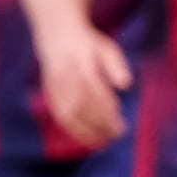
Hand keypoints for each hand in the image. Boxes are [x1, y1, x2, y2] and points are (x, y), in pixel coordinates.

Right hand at [38, 18, 130, 150]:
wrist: (56, 34)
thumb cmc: (88, 44)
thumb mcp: (107, 48)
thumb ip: (116, 66)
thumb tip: (126, 85)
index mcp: (82, 66)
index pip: (96, 95)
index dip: (108, 114)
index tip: (121, 127)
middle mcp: (66, 78)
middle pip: (82, 108)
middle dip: (98, 125)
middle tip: (116, 136)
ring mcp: (55, 86)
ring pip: (68, 114)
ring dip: (84, 131)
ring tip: (102, 143)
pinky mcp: (49, 92)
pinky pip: (59, 114)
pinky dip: (71, 128)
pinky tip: (85, 137)